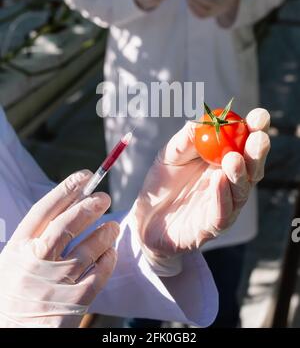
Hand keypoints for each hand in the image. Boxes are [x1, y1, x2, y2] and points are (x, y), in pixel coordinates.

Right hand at [0, 171, 118, 327]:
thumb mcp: (12, 263)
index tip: (83, 177)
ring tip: (112, 226)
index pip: (44, 211)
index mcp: (18, 249)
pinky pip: (99, 273)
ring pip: (88, 248)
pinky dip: (108, 259)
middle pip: (67, 225)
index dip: (65, 190)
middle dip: (89, 207)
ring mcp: (55, 282)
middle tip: (104, 198)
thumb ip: (34, 238)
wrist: (12, 335)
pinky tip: (110, 252)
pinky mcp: (73, 302)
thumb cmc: (14, 295)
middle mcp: (36, 262)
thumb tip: (68, 205)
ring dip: (104, 233)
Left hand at [133, 109, 269, 276]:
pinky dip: (222, 196)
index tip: (260, 116)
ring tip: (234, 158)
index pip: (246, 142)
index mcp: (224, 159)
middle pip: (252, 166)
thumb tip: (200, 121)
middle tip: (258, 138)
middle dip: (257, 151)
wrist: (146, 218)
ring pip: (240, 190)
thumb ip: (185, 141)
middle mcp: (231, 181)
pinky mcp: (213, 226)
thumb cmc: (163, 183)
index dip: (256, 129)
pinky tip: (219, 181)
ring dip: (239, 174)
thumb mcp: (169, 156)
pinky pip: (222, 212)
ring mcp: (225, 205)